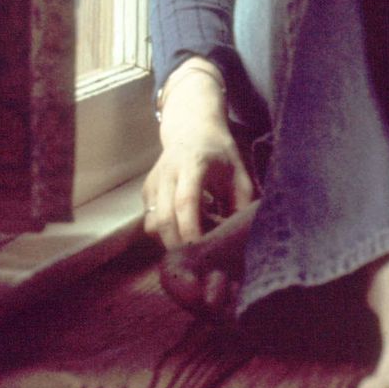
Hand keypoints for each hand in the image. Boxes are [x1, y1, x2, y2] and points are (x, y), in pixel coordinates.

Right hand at [142, 60, 255, 250]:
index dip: (191, 229)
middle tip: (195, 259)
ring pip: (152, 223)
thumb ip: (241, 201)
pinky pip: (149, 219)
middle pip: (164, 218)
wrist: (192, 128)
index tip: (202, 248)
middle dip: (177, 244)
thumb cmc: (219, 152)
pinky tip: (182, 228)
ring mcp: (154, 181)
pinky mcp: (147, 190)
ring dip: (169, 240)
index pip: (186, 202)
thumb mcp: (238, 171)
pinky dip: (163, 231)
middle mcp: (168, 172)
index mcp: (193, 164)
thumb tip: (237, 234)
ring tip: (190, 243)